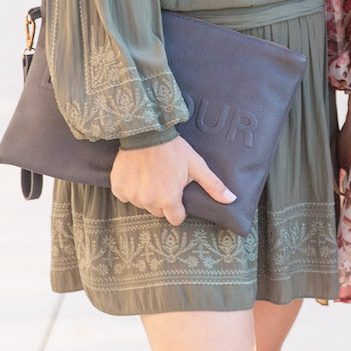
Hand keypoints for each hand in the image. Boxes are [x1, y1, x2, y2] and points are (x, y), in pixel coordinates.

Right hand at [109, 137, 234, 226]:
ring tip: (151, 175)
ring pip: (142, 204)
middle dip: (163, 201)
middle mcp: (149, 202)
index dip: (179, 208)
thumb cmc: (173, 149)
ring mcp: (132, 196)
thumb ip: (213, 185)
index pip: (176, 219)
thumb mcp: (196, 165)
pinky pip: (126, 196)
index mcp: (169, 200)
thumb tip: (232, 200)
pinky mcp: (118, 188)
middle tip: (165, 181)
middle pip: (159, 212)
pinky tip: (137, 174)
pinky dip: (131, 188)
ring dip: (147, 195)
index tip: (178, 194)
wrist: (146, 132)